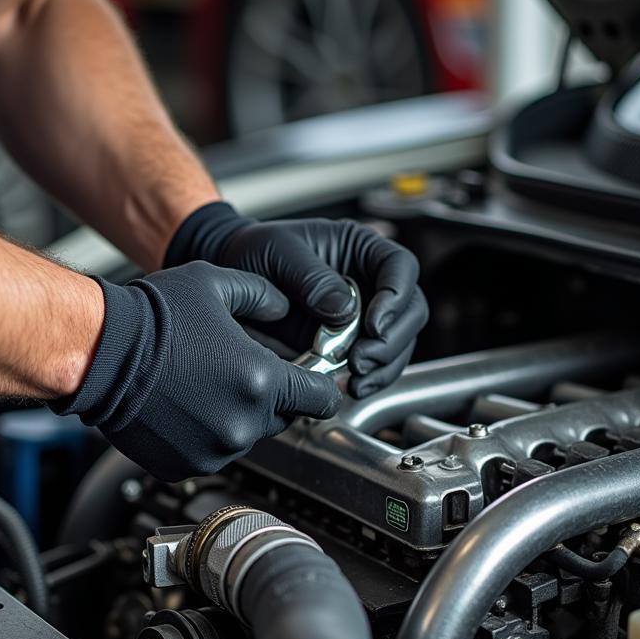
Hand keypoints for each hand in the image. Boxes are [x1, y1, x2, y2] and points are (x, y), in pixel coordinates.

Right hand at [52, 263, 341, 480]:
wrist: (98, 353)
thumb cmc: (153, 318)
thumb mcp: (217, 285)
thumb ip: (265, 295)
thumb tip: (287, 306)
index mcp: (262, 381)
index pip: (322, 400)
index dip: (319, 386)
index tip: (310, 379)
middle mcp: (242, 424)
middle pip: (283, 419)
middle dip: (270, 398)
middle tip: (237, 372)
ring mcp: (213, 451)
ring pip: (245, 437)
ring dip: (235, 417)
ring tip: (201, 385)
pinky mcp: (184, 467)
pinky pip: (210, 454)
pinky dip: (203, 436)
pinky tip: (182, 407)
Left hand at [164, 202, 427, 397]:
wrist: (230, 279)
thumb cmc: (254, 252)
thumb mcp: (278, 253)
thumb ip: (310, 277)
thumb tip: (343, 309)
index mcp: (359, 250)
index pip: (400, 267)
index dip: (396, 297)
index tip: (374, 324)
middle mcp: (369, 283)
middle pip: (409, 312)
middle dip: (391, 342)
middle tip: (361, 360)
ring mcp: (362, 317)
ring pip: (397, 345)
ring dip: (384, 367)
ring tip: (355, 381)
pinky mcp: (348, 346)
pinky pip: (374, 366)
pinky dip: (368, 381)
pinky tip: (348, 388)